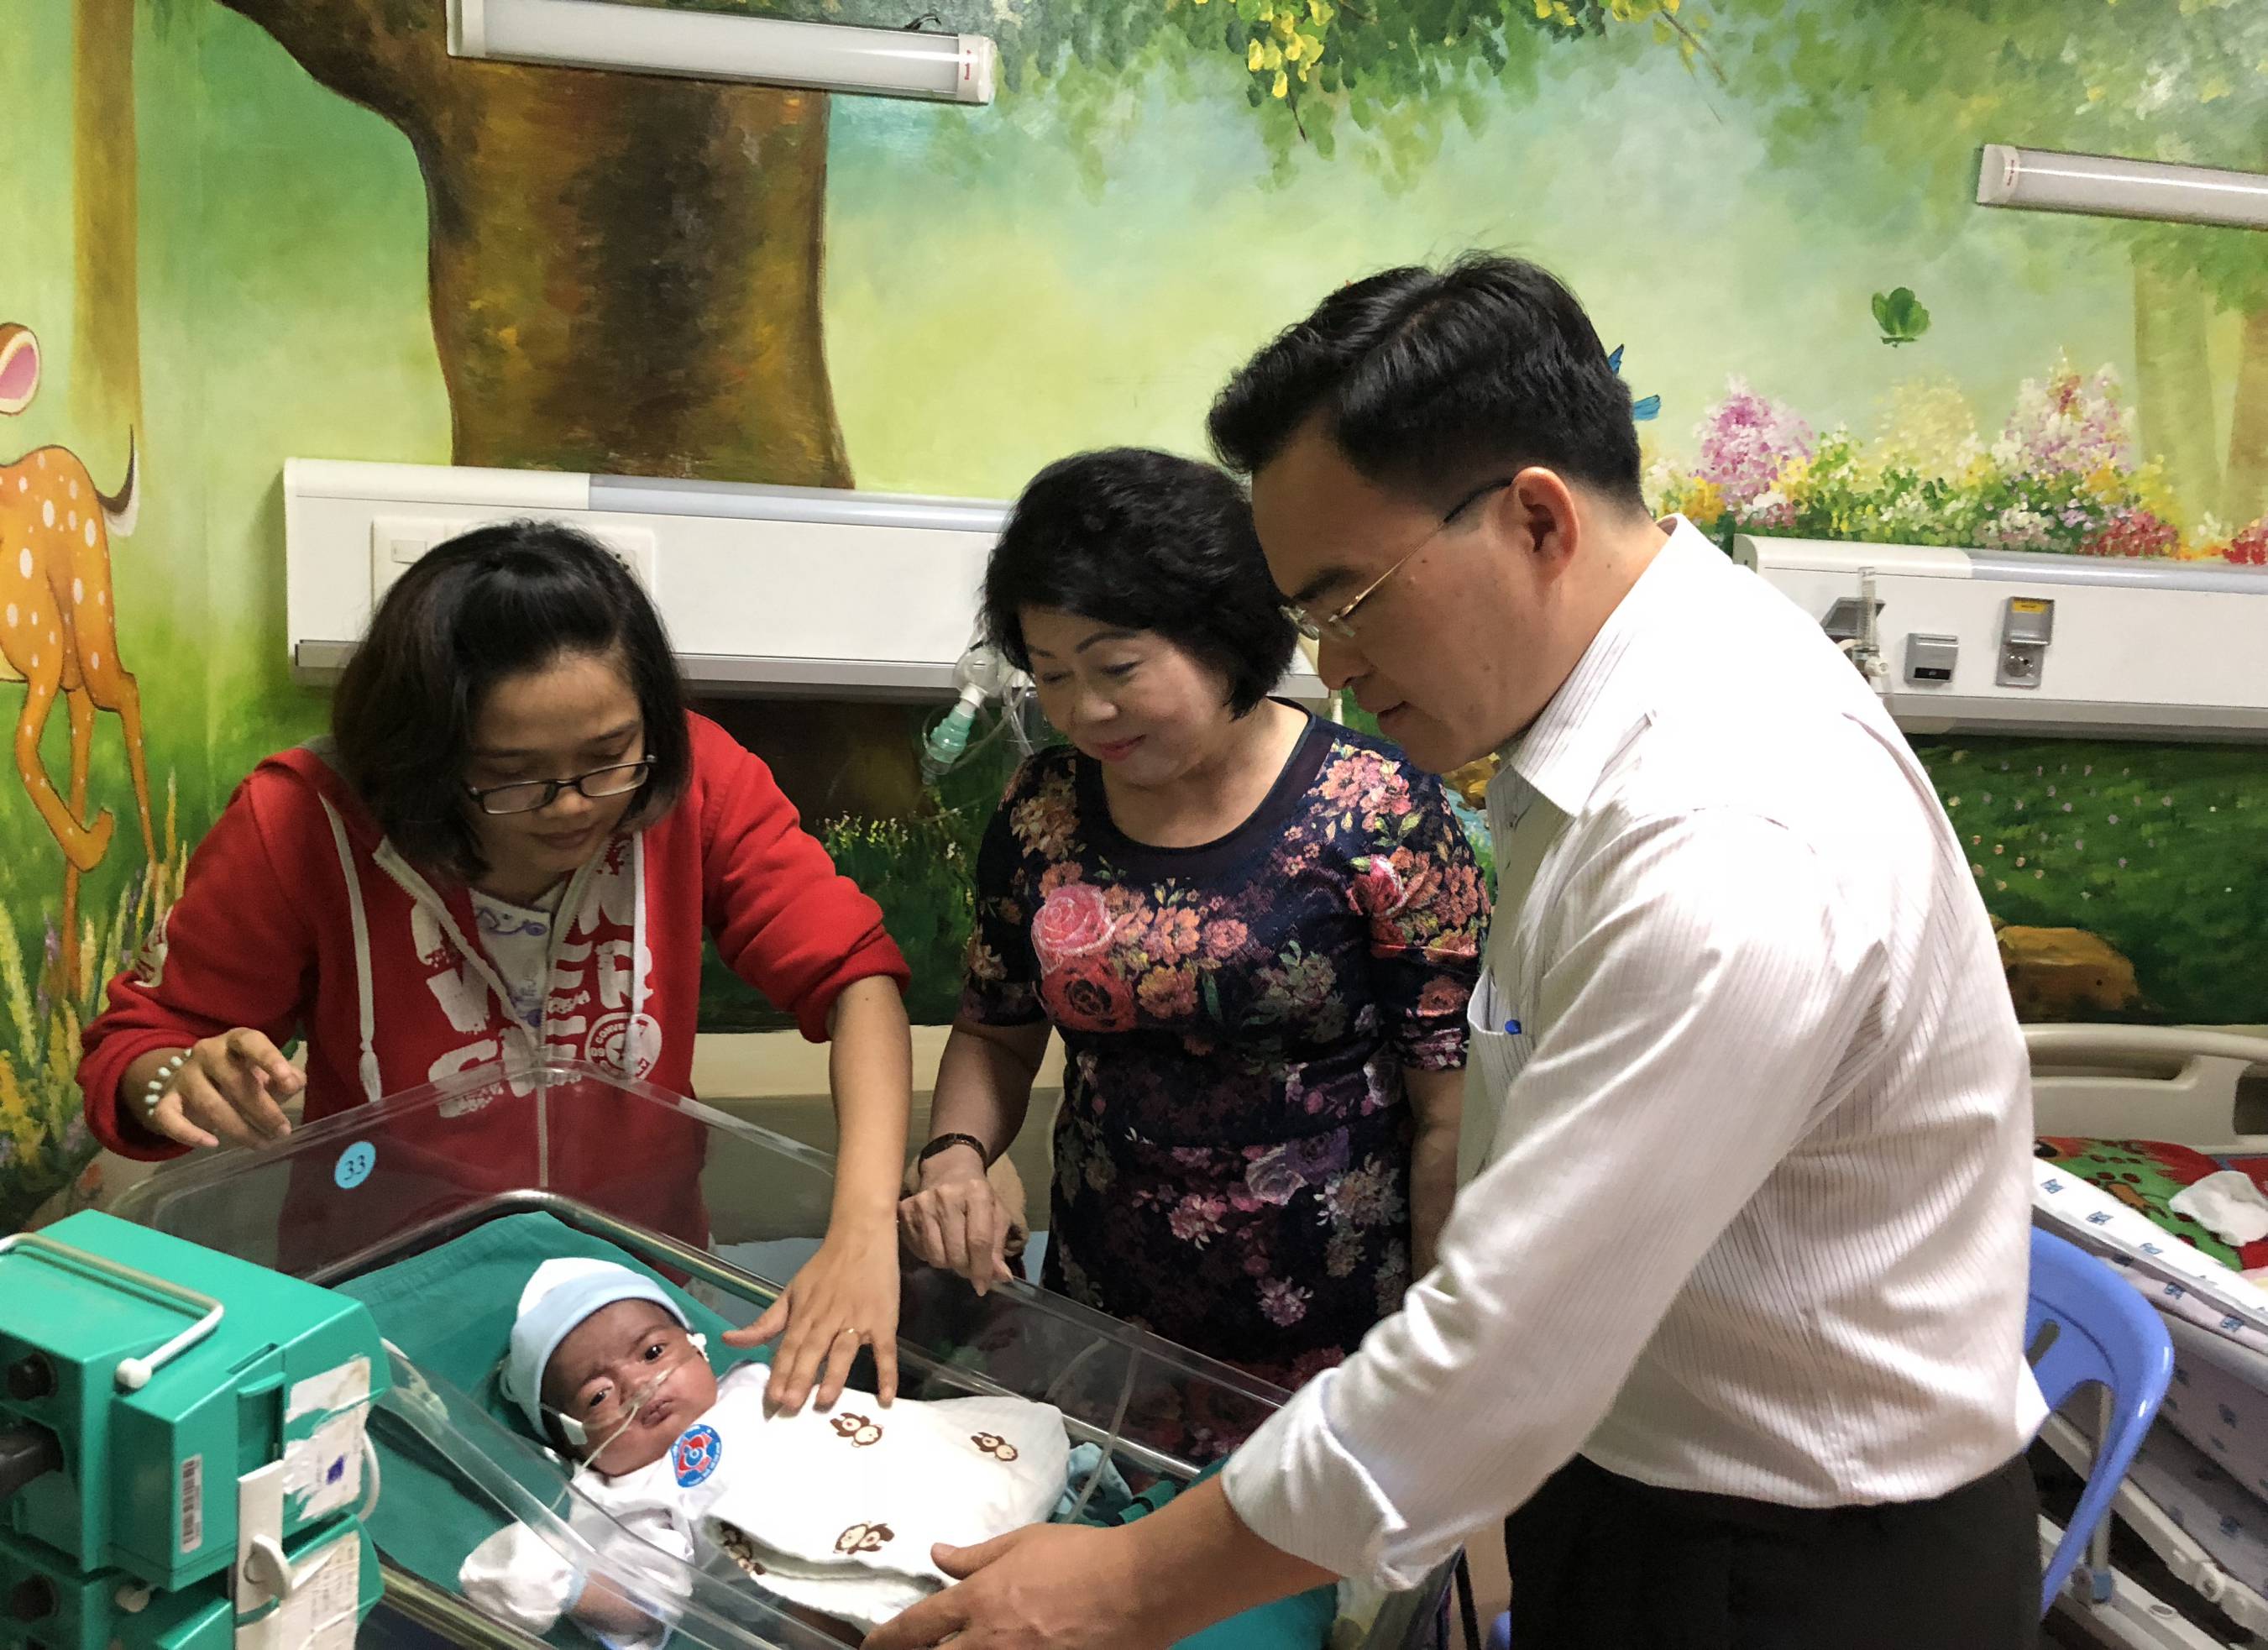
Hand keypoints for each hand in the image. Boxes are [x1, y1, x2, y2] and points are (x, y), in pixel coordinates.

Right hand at [132, 1030, 303, 1149]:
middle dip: (263, 1110)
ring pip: (209, 1103)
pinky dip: (189, 1134)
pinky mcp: (166, 1100)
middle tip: (282, 1131)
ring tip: (262, 1143)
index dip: (270, 1060)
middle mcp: (207, 1052)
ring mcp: (184, 1075)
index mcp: (235, 1040)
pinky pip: (170, 1118)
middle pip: (234, 1080)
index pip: (251, 1042)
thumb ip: (284, 1077)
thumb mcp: (265, 1071)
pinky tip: (212, 1144)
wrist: (191, 1080)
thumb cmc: (240, 1074)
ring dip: (238, 1129)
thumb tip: (294, 1084)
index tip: (289, 1084)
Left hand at [724, 1223, 900, 1411]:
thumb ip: (765, 1322)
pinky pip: (885, 1350)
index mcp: (804, 1314)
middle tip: (791, 1406)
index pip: (788, 1347)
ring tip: (825, 1401)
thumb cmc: (825, 1268)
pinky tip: (886, 1398)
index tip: (772, 1399)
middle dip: (800, 1378)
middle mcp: (827, 1319)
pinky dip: (887, 1373)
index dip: (780, 1372)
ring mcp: (856, 1320)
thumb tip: (729, 1340)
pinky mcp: (883, 1321)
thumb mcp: (791, 1292)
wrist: (861, 1237)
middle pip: (812, 1351)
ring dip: (835, 1375)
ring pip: (843, 1350)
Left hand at [863, 1525, 1157, 1649]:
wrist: (1137, 1587)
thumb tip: (937, 1553)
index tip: (871, 1646)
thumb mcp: (1024, 1542)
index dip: (886, 1639)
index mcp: (978, 1602)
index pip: (915, 1626)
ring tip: (957, 1648)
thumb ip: (976, 1556)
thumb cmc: (1081, 1555)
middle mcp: (987, 1643)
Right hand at [898, 1145, 1013, 1294]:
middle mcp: (946, 1196)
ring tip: (954, 1252)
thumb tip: (1000, 1277)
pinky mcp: (904, 1210)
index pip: (979, 1240)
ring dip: (948, 1263)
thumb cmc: (977, 1195)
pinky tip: (938, 1242)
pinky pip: (919, 1250)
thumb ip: (998, 1246)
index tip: (983, 1287)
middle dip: (965, 1269)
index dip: (982, 1268)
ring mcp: (922, 1203)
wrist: (949, 1169)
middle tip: (969, 1267)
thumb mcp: (996, 1214)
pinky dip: (930, 1254)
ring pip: (935, 1256)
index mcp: (976, 1193)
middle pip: (956, 1252)